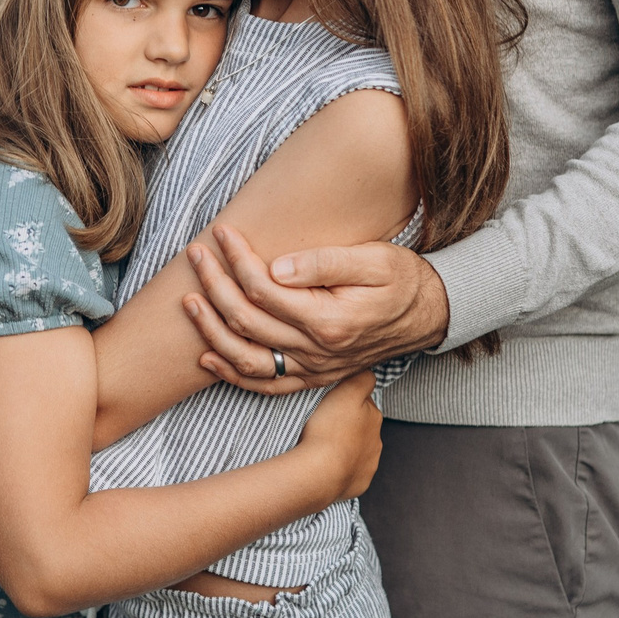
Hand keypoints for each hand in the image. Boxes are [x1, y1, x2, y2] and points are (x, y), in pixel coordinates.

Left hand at [183, 226, 449, 394]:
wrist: (430, 315)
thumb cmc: (402, 280)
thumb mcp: (375, 259)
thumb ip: (325, 263)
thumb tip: (277, 267)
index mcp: (330, 320)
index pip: (265, 290)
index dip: (237, 260)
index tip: (223, 233)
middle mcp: (318, 351)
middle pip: (248, 322)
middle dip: (214, 285)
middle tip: (196, 254)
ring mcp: (314, 369)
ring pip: (248, 360)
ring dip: (212, 331)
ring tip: (189, 301)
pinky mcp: (313, 377)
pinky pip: (265, 384)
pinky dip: (232, 374)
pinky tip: (207, 356)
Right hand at [296, 371, 383, 500]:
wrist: (319, 472)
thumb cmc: (329, 430)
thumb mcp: (347, 391)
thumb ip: (362, 378)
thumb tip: (369, 373)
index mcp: (374, 418)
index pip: (364, 403)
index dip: (347, 402)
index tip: (331, 405)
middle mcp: (376, 443)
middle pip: (360, 428)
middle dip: (347, 426)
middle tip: (324, 425)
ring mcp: (368, 466)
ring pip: (356, 451)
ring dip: (344, 448)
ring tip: (322, 447)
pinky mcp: (358, 484)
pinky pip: (350, 473)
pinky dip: (340, 469)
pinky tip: (326, 465)